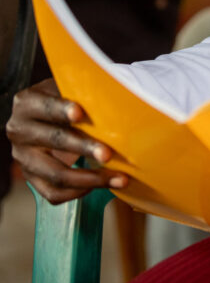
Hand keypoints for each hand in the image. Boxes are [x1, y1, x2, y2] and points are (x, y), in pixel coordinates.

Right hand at [6, 78, 127, 203]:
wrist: (43, 119)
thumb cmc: (63, 100)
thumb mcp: (66, 89)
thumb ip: (81, 91)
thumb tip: (113, 99)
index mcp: (27, 104)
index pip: (46, 108)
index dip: (62, 110)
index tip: (80, 113)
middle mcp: (20, 131)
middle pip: (54, 141)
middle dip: (84, 148)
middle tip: (108, 154)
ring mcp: (24, 158)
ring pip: (55, 174)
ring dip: (90, 178)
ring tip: (118, 178)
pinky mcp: (31, 178)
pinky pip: (53, 193)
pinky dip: (79, 192)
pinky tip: (100, 185)